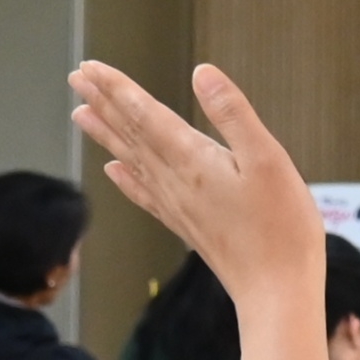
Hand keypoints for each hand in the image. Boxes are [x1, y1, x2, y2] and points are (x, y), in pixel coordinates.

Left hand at [73, 60, 323, 298]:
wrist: (275, 292)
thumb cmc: (281, 228)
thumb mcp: (269, 160)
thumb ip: (233, 114)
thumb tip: (202, 73)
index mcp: (193, 160)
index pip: (145, 114)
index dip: (117, 88)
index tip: (91, 67)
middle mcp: (176, 181)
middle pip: (131, 134)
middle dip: (103, 102)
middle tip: (77, 78)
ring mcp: (177, 205)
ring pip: (132, 160)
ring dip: (107, 134)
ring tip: (81, 114)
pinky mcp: (186, 225)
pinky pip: (144, 194)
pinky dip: (126, 178)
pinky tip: (114, 171)